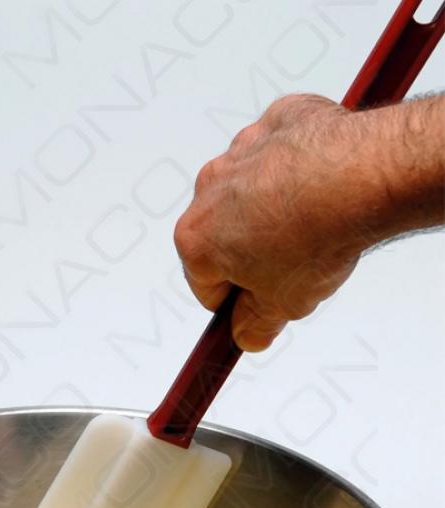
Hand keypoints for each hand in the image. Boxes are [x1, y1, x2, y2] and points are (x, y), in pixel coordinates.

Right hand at [174, 93, 443, 350]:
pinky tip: (325, 183)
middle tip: (295, 264)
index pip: (206, 286)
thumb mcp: (283, 304)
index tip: (261, 303)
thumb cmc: (314, 239)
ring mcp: (241, 151)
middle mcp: (206, 191)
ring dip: (273, 208)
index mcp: (196, 240)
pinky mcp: (277, 122)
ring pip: (251, 191)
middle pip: (223, 234)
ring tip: (315, 222)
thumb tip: (246, 335)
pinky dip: (299, 165)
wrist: (362, 176)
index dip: (236, 301)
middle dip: (252, 252)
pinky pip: (282, 151)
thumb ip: (255, 325)